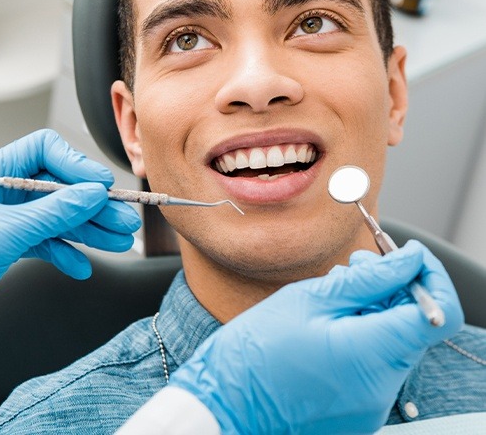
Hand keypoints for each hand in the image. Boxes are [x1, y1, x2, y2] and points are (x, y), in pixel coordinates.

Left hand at [0, 129, 140, 288]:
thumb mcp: (8, 230)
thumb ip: (54, 212)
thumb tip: (92, 195)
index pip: (46, 151)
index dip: (77, 164)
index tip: (101, 185)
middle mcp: (6, 191)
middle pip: (61, 187)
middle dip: (93, 206)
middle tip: (121, 219)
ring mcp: (11, 216)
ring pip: (60, 216)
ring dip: (90, 230)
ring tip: (116, 241)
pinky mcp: (14, 240)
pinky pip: (47, 241)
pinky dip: (65, 254)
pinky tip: (80, 266)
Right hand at [170, 241, 463, 434]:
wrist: (224, 404)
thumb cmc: (256, 350)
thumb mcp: (310, 299)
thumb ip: (369, 279)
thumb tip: (409, 259)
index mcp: (371, 355)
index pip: (438, 313)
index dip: (429, 276)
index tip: (407, 254)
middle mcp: (382, 388)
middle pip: (414, 325)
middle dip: (394, 287)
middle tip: (358, 264)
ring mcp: (372, 404)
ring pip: (395, 341)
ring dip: (376, 309)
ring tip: (336, 290)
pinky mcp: (358, 410)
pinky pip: (377, 363)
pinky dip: (364, 334)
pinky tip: (331, 320)